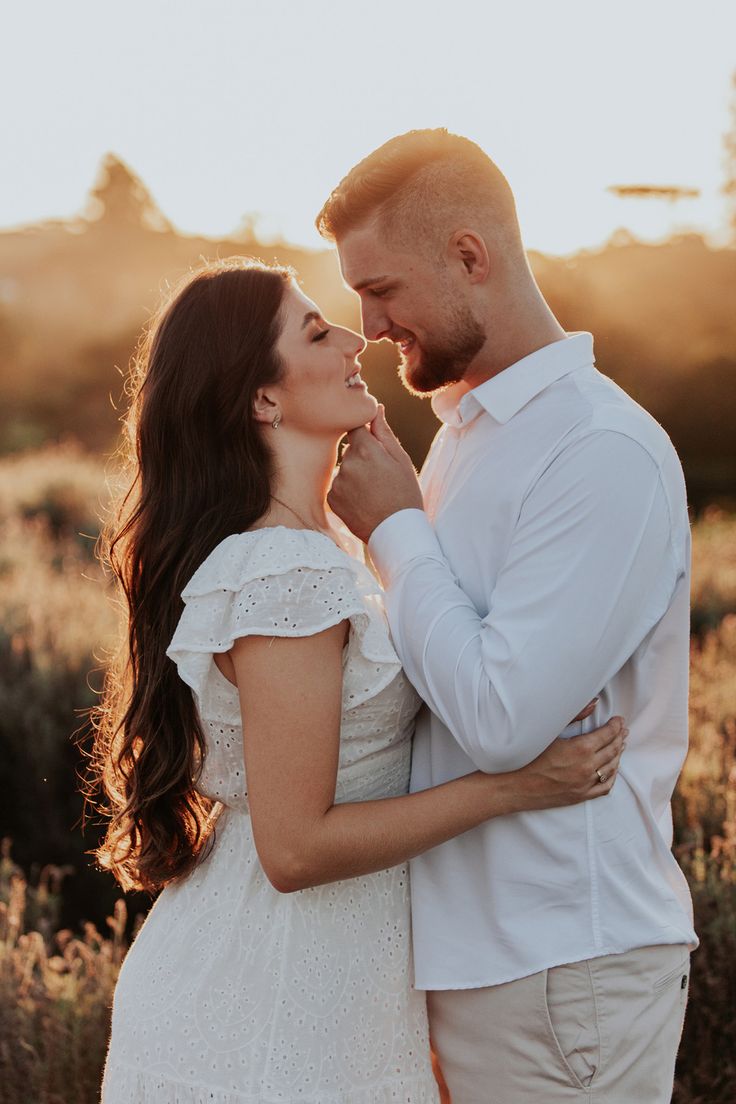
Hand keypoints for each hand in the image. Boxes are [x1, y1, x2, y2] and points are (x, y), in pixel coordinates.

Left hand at [327, 405, 422, 542]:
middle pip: (350, 450)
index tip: (375, 447)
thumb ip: (384, 432)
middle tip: (381, 476)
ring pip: (345, 469)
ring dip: (355, 475)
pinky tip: (363, 501)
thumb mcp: (401, 460)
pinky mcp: (332, 499)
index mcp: (365, 450)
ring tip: (373, 492)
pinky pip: (339, 486)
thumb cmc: (404, 494)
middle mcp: (347, 464)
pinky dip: (348, 491)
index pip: (355, 428)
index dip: (366, 436)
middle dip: (363, 457)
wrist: (396, 532)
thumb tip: (376, 408)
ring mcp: (338, 482)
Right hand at [508, 716, 627, 811]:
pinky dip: (612, 776)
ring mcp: (585, 784)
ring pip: (611, 768)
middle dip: (619, 737)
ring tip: (621, 745)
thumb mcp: (549, 732)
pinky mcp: (581, 796)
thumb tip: (593, 703)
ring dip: (618, 754)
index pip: (607, 735)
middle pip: (612, 750)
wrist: (514, 786)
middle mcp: (587, 768)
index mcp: (580, 749)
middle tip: (623, 729)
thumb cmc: (527, 757)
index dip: (616, 726)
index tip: (619, 720)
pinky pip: (605, 787)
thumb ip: (574, 716)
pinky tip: (613, 768)